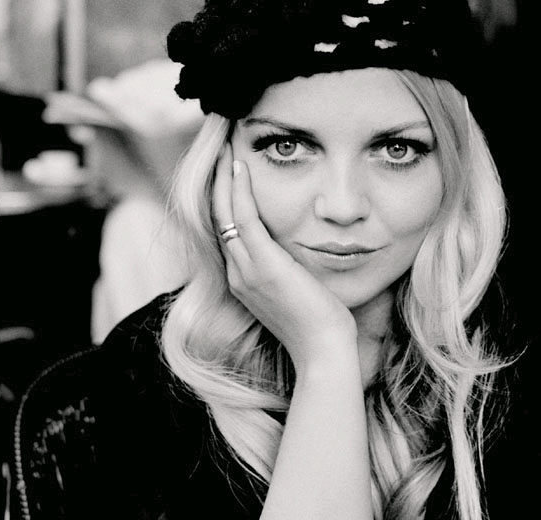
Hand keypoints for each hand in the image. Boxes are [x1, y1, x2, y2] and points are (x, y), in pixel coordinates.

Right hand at [214, 145, 356, 371]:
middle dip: (218, 183)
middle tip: (222, 151)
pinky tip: (242, 167)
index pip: (228, 232)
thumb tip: (301, 252)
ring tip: (227, 150)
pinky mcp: (263, 266)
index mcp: (244, 280)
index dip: (226, 201)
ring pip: (224, 213)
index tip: (232, 173)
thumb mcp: (298, 292)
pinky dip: (239, 190)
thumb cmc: (319, 325)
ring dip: (224, 178)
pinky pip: (243, 218)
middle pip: (218, 218)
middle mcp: (237, 274)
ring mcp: (246, 270)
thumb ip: (290, 270)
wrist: (322, 350)